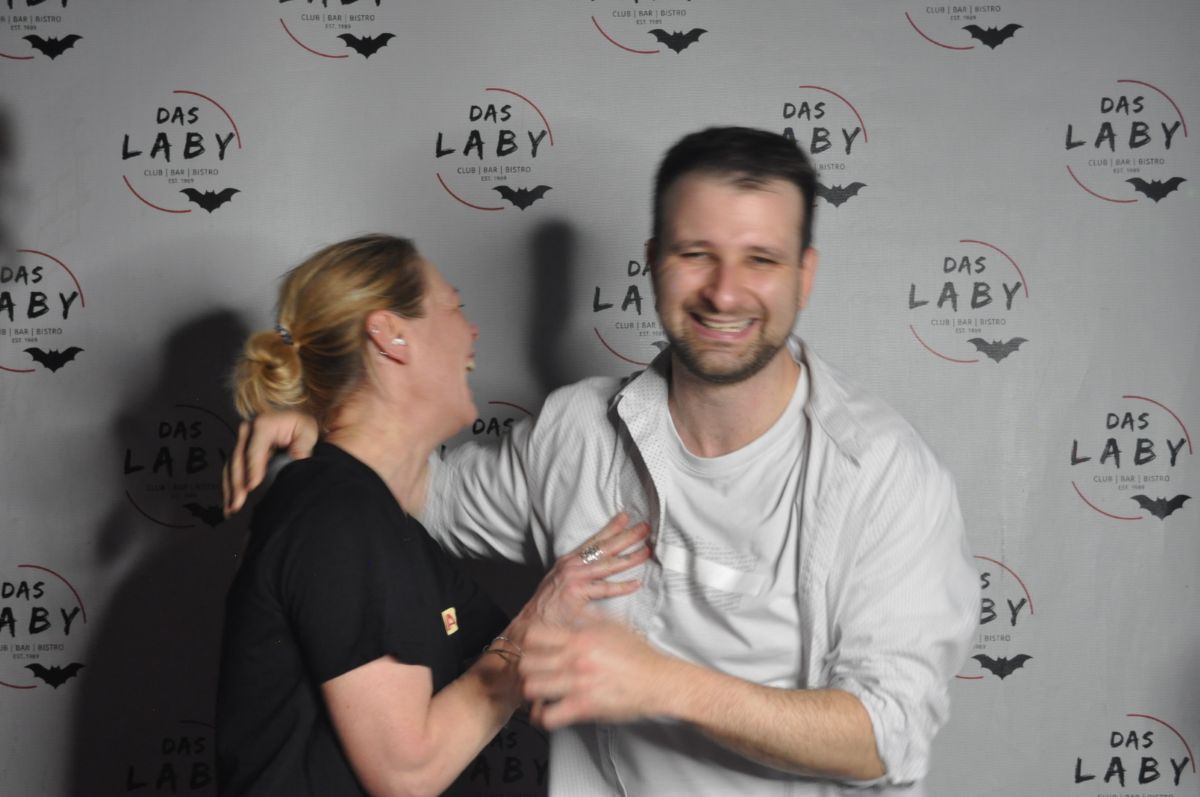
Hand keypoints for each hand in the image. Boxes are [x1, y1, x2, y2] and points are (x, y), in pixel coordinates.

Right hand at [222, 410, 318, 515]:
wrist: (295, 425)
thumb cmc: (302, 428)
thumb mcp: (307, 432)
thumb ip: (302, 445)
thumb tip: (296, 459)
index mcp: (264, 424)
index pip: (254, 449)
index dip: (252, 468)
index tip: (252, 486)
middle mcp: (247, 430)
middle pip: (238, 459)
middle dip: (237, 483)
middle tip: (238, 503)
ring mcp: (241, 442)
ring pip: (231, 467)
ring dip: (230, 489)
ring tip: (232, 509)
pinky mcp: (239, 452)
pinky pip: (230, 471)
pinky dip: (229, 488)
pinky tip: (230, 504)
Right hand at [512, 513, 650, 630]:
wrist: (530, 624)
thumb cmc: (545, 607)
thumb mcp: (559, 583)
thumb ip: (579, 575)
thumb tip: (598, 573)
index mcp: (569, 561)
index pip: (594, 540)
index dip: (611, 528)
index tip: (626, 517)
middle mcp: (572, 565)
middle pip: (605, 547)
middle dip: (627, 536)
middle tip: (646, 528)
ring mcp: (574, 577)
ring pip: (608, 564)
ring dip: (629, 557)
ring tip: (646, 551)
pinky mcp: (577, 592)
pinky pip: (605, 588)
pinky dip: (622, 586)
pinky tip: (636, 583)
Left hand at [521, 613, 671, 729]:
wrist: (658, 680)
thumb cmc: (638, 654)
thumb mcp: (613, 625)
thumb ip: (588, 616)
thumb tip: (570, 608)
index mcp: (579, 638)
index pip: (535, 636)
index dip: (528, 643)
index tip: (531, 649)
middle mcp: (575, 659)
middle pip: (527, 662)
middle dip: (526, 667)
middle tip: (531, 671)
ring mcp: (578, 684)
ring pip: (532, 688)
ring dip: (531, 691)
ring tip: (536, 691)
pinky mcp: (584, 707)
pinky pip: (548, 716)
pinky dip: (542, 715)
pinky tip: (546, 711)